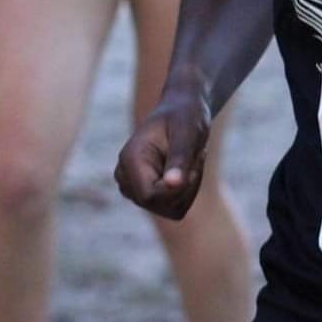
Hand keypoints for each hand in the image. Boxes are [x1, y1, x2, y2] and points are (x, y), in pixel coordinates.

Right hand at [114, 91, 210, 219]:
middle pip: (160, 205)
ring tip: (191, 160)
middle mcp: (126, 177)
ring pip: (171, 210)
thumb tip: (173, 184)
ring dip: (190, 187)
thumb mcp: (187, 132)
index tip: (193, 167)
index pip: (149, 196)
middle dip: (186, 186)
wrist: (183, 111)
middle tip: (196, 157)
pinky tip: (188, 169)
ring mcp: (134, 188)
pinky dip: (188, 191)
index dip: (176, 189)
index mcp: (130, 159)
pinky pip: (175, 209)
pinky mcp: (147, 195)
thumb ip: (179, 157)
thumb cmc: (186, 116)